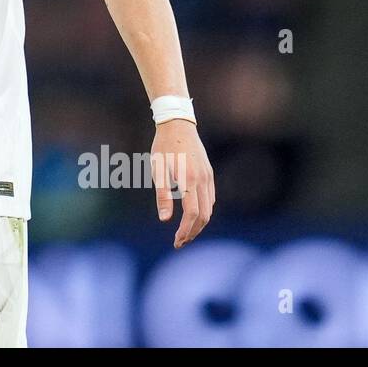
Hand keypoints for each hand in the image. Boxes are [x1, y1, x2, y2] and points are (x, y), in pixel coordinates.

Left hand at [151, 120, 214, 248]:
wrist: (177, 124)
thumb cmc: (163, 146)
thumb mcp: (157, 169)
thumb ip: (162, 195)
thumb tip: (165, 219)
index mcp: (189, 179)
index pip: (192, 214)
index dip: (185, 230)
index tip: (176, 241)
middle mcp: (202, 179)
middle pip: (204, 215)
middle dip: (193, 232)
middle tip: (180, 242)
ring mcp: (208, 176)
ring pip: (209, 208)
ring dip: (199, 223)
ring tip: (185, 232)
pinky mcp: (209, 173)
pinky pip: (210, 198)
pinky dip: (204, 211)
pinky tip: (193, 215)